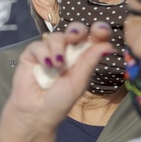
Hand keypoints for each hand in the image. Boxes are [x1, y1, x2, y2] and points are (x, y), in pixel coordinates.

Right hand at [0, 21, 113, 141]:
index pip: (93, 39)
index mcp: (83, 58)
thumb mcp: (78, 82)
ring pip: (56, 36)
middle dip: (76, 30)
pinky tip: (45, 65)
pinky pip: (38, 44)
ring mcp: (49, 51)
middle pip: (74, 31)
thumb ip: (89, 62)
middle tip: (75, 36)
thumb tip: (109, 45)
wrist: (37, 112)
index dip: (98, 31)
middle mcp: (67, 51)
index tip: (101, 30)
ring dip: (58, 48)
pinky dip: (43, 53)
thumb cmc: (60, 100)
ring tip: (57, 65)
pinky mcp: (31, 54)